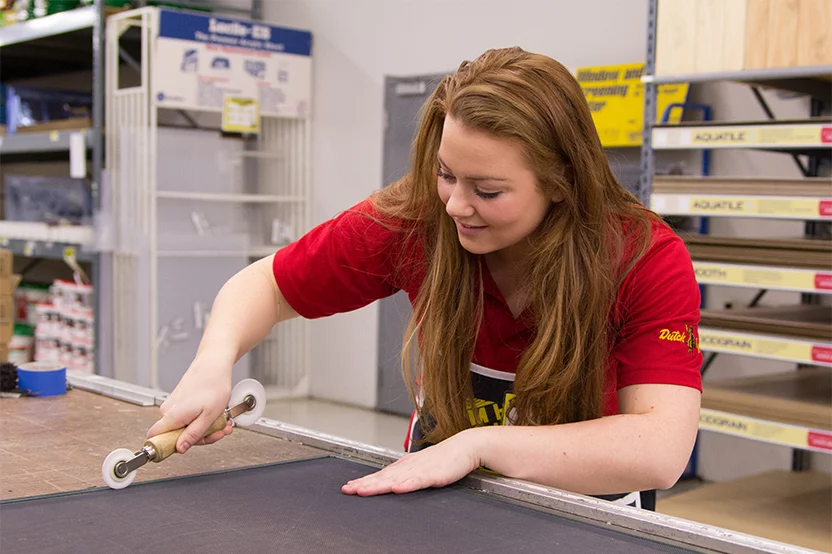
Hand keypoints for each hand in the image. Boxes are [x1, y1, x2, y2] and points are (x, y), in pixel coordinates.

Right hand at [146, 354, 232, 452]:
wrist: (214, 364)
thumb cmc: (213, 386)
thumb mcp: (208, 417)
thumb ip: (193, 435)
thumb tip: (179, 448)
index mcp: (172, 417)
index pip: (155, 439)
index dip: (168, 448)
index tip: (185, 448)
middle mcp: (168, 411)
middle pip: (177, 436)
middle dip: (201, 437)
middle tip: (219, 432)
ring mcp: (173, 406)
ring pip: (186, 427)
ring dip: (206, 428)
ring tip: (223, 423)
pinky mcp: (179, 402)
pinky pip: (189, 417)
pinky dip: (203, 419)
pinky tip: (217, 416)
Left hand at [341, 429, 482, 495]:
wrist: (466, 447)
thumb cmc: (445, 458)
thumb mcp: (422, 467)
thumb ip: (407, 474)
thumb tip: (393, 482)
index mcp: (406, 465)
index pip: (380, 474)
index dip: (364, 481)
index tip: (349, 487)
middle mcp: (409, 466)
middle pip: (382, 477)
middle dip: (364, 484)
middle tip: (347, 490)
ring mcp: (420, 469)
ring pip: (395, 479)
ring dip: (378, 485)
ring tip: (363, 491)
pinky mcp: (433, 474)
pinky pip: (417, 481)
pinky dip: (406, 485)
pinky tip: (396, 489)